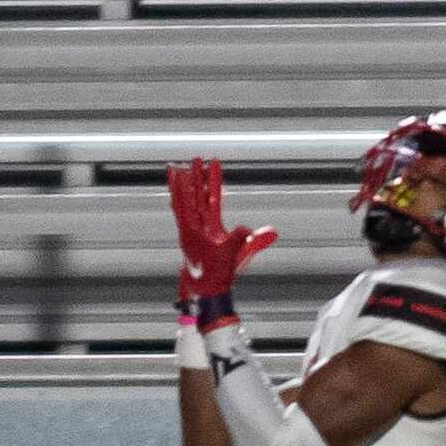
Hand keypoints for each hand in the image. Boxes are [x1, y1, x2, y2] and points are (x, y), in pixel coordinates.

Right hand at [169, 158, 277, 303]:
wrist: (208, 286)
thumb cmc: (223, 272)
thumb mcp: (242, 252)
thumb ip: (256, 241)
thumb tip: (273, 231)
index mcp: (214, 225)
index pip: (215, 197)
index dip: (215, 181)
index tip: (214, 164)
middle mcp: (201, 223)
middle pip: (199, 195)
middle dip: (198, 177)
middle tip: (196, 159)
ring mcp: (191, 227)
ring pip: (187, 200)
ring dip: (185, 183)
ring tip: (179, 166)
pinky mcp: (184, 232)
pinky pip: (179, 211)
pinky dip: (176, 196)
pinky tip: (172, 185)